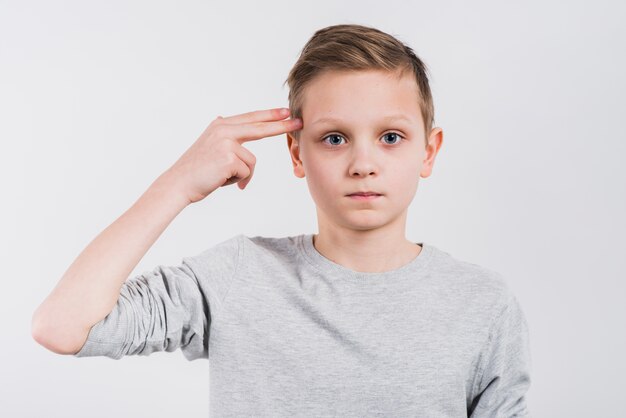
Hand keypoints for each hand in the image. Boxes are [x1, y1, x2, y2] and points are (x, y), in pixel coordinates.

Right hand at [165, 107, 301, 203]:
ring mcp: (226, 143)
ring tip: (222, 177)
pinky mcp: (229, 158)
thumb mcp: (209, 145)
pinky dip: (238, 181)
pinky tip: (221, 180)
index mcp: (220, 126)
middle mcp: (223, 130)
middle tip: (298, 122)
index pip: (250, 118)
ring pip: (251, 162)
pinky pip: (246, 172)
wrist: (178, 183)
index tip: (286, 112)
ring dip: (241, 175)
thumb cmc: (196, 170)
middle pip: (259, 128)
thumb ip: (222, 134)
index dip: (269, 115)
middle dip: (281, 126)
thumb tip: (225, 118)